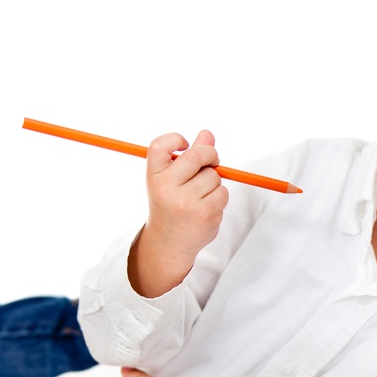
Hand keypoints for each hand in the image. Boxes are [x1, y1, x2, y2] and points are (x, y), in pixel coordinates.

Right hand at [129, 130, 228, 296]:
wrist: (169, 242)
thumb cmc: (171, 205)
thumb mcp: (172, 179)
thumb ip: (190, 156)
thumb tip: (207, 134)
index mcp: (154, 175)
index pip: (160, 145)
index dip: (176, 139)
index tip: (185, 144)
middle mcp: (166, 187)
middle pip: (197, 156)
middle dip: (210, 155)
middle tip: (212, 160)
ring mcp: (186, 201)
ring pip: (214, 176)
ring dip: (214, 182)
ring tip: (200, 195)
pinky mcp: (204, 213)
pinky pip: (223, 193)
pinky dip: (219, 197)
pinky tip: (206, 207)